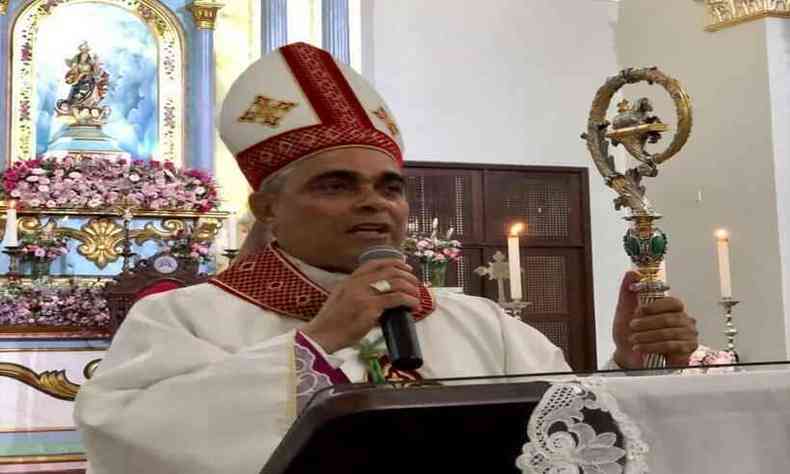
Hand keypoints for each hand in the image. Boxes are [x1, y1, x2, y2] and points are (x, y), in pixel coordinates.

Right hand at [301, 259, 420, 353]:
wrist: (321, 336)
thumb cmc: (332, 323)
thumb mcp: (341, 299)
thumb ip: (356, 293)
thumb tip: (378, 296)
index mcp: (349, 280)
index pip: (374, 263)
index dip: (393, 262)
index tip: (405, 266)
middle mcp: (356, 283)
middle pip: (389, 270)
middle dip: (406, 275)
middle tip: (415, 283)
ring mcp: (363, 294)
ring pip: (395, 282)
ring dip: (410, 287)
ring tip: (416, 295)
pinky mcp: (370, 308)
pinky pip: (396, 298)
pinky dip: (409, 300)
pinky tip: (413, 304)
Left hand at [613, 271, 698, 367]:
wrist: (629, 355)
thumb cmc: (630, 332)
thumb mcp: (625, 310)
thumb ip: (628, 290)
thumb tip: (632, 272)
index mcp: (672, 308)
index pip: (672, 302)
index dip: (656, 306)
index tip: (639, 310)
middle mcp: (684, 320)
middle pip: (669, 319)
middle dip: (647, 323)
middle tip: (632, 326)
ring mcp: (688, 334)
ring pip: (668, 333)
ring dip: (647, 336)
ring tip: (633, 339)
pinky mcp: (687, 349)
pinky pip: (671, 346)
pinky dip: (652, 346)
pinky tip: (640, 348)